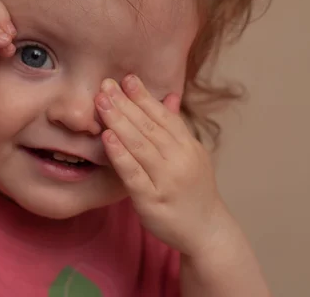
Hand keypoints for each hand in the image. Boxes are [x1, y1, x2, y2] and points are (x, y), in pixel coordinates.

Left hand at [95, 75, 224, 255]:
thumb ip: (176, 128)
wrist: (207, 231)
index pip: (164, 116)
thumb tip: (168, 97)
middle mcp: (180, 160)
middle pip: (149, 127)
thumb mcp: (191, 155)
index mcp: (188, 146)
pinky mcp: (152, 200)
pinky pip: (133, 174)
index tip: (127, 78)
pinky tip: (107, 138)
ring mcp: (166, 180)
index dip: (144, 96)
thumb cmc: (194, 191)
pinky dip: (120, 154)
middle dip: (126, 103)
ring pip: (140, 146)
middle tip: (106, 84)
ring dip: (119, 121)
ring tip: (102, 103)